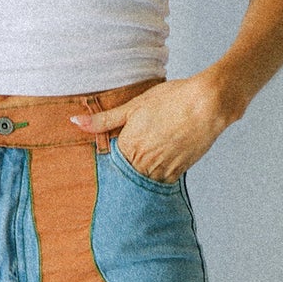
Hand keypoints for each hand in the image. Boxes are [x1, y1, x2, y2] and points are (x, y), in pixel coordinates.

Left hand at [68, 73, 235, 181]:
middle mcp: (143, 162)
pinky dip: (159, 176)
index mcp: (128, 145)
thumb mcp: (134, 105)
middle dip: (127, 169)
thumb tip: (75, 123)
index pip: (111, 162)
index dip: (114, 156)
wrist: (207, 104)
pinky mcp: (179, 172)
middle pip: (127, 174)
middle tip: (135, 159)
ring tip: (150, 158)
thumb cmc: (172, 99)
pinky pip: (162, 182)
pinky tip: (163, 160)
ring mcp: (162, 169)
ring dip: (142, 175)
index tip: (117, 152)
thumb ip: (104, 120)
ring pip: (144, 180)